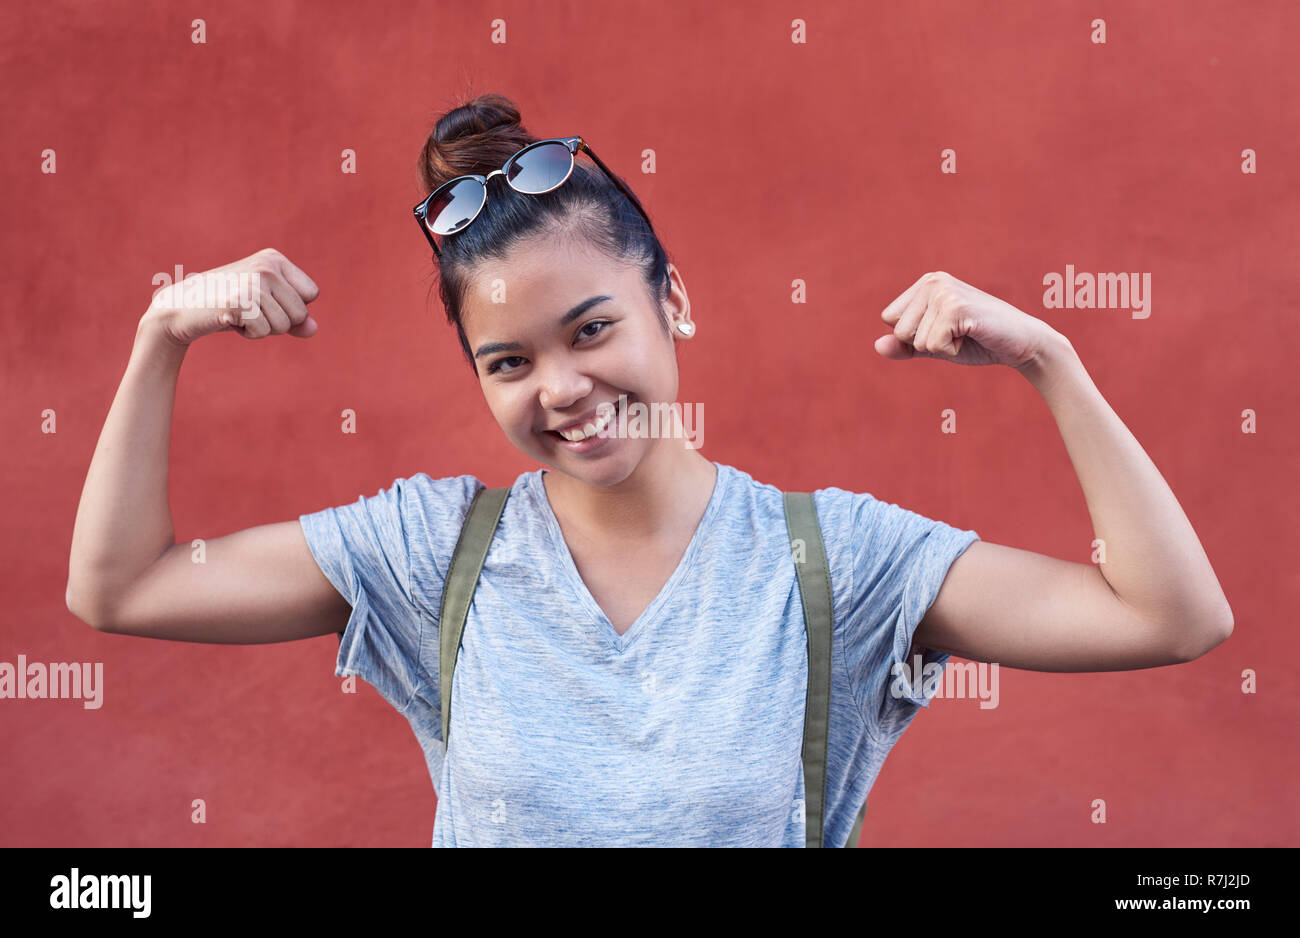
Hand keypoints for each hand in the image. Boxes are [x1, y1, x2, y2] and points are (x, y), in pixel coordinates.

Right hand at [140, 248, 319, 346]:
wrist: (181, 308)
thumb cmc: (228, 307)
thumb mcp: (266, 309)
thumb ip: (294, 318)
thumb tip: (314, 329)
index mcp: (274, 259)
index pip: (311, 294)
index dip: (291, 307)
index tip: (263, 301)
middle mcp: (266, 266)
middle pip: (301, 313)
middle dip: (277, 322)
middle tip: (248, 310)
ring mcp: (252, 282)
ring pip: (284, 326)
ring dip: (261, 328)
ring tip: (238, 313)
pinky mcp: (239, 300)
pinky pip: (264, 332)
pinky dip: (248, 334)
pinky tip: (229, 319)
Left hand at [875, 271, 1058, 371]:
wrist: (1022, 344)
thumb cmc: (978, 342)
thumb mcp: (934, 345)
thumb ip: (905, 346)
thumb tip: (876, 346)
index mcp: (925, 284)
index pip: (890, 320)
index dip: (915, 336)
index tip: (945, 330)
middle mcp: (932, 281)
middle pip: (899, 331)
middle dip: (927, 343)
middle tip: (958, 334)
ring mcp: (944, 292)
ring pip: (915, 340)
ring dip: (941, 348)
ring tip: (966, 334)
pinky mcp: (956, 307)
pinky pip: (932, 346)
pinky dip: (952, 351)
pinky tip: (972, 336)